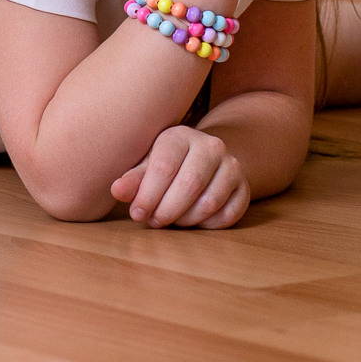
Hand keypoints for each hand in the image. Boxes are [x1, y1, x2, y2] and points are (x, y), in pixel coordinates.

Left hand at [110, 125, 249, 228]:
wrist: (204, 161)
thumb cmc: (167, 165)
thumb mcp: (146, 166)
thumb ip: (132, 179)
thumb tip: (117, 191)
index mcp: (180, 136)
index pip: (164, 167)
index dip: (148, 196)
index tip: (136, 213)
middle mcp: (211, 146)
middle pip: (189, 185)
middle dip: (167, 210)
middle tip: (154, 221)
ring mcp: (232, 166)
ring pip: (209, 203)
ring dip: (185, 220)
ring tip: (171, 219)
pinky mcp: (244, 188)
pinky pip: (227, 216)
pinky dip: (206, 225)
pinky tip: (192, 220)